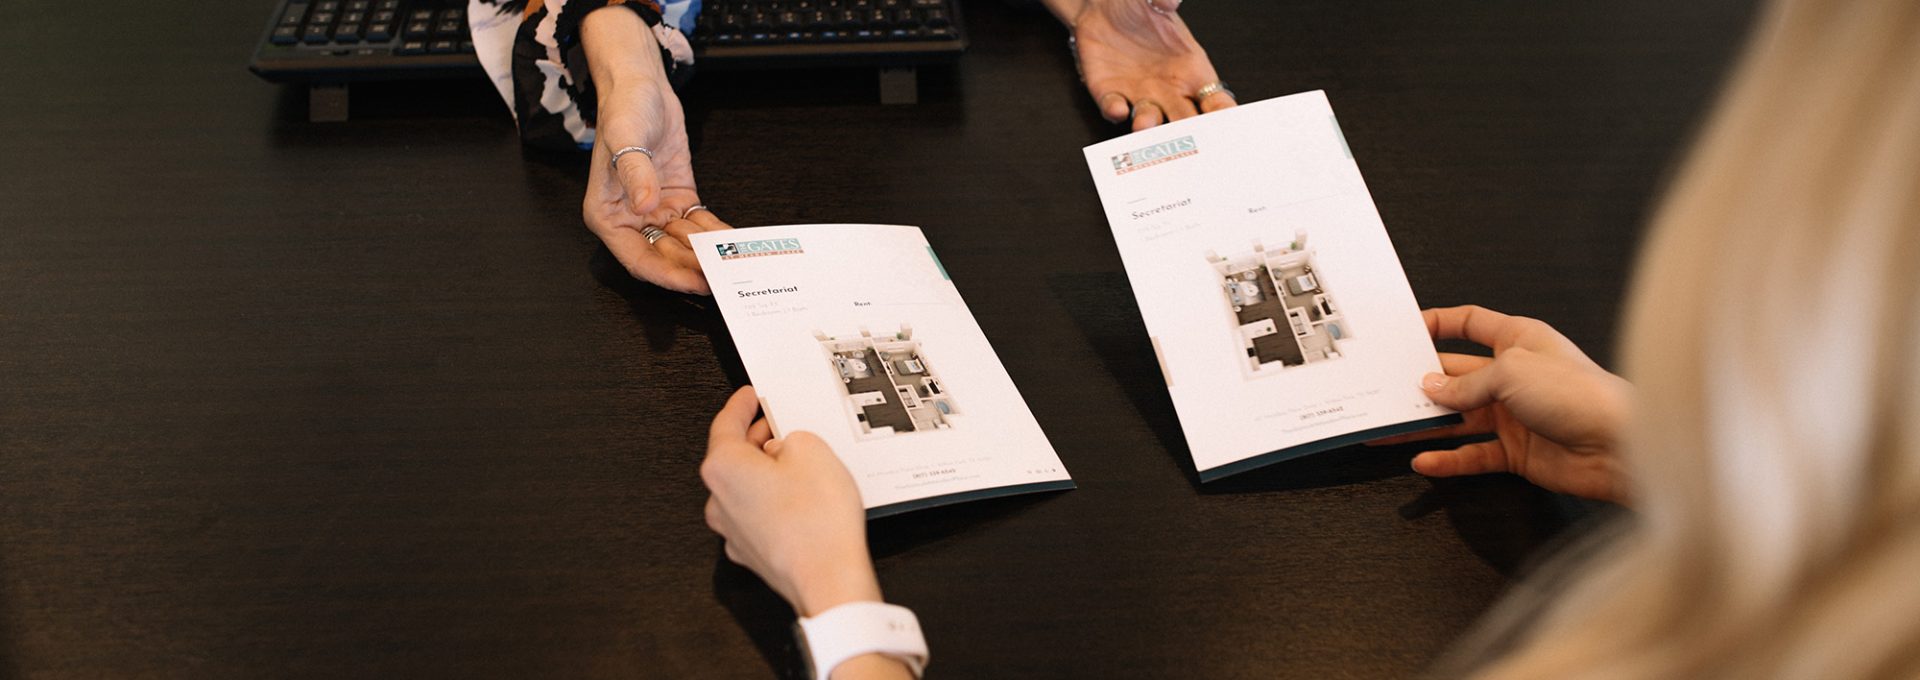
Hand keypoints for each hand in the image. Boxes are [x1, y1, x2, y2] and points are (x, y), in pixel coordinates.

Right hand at [581, 8, 733, 294]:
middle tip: (723, 277)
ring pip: (684, 244)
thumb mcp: (626, 138)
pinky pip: (698, 224)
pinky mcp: (677, 199)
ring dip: (707, 254)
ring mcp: (656, 211)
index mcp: (607, 215)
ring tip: (734, 264)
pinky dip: (715, 233)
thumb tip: (644, 207)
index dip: (667, 275)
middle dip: (693, 268)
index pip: (639, 259)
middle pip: (664, 257)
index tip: (694, 282)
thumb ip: (636, 174)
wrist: (642, 86)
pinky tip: (734, 241)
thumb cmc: (624, 110)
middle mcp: (631, 219)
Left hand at [701, 387, 881, 616]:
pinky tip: (800, 497)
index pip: (725, 423)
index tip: (749, 396)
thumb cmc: (817, 522)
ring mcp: (732, 530)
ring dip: (766, 471)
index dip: (741, 404)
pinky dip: (773, 500)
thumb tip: (786, 448)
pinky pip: (757, 513)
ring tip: (800, 463)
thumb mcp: (812, 450)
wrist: (828, 579)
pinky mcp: (751, 551)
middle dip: (757, 438)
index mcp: (723, 467)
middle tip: (780, 424)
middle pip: (733, 456)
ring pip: (745, 487)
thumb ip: (792, 438)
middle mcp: (719, 500)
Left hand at [1063, 0, 1234, 129]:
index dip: (1221, 115)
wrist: (1101, 8)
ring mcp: (1140, 94)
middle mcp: (1168, 88)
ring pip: (1149, 120)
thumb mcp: (1156, 1)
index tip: (1224, 126)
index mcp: (1191, 69)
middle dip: (1187, 133)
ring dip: (1148, 124)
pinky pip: (1114, 108)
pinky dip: (1115, 110)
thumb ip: (1166, 0)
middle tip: (1188, 139)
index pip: (1215, 100)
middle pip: (1185, 120)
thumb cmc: (1139, 6)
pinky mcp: (1110, 92)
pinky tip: (1117, 106)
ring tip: (1145, 124)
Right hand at [1372, 306, 1632, 501]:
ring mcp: (1515, 415)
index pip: (1471, 324)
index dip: (1439, 324)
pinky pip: (1473, 454)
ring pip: (1458, 418)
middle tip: (1386, 387)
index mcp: (1520, 340)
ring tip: (1390, 427)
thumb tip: (1434, 387)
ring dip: (1425, 422)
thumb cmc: (1580, 396)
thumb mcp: (1512, 373)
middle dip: (1422, 380)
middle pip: (1457, 374)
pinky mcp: (1517, 451)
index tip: (1406, 332)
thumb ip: (1467, 382)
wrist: (1620, 447)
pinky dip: (1448, 458)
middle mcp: (1515, 375)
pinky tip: (1425, 460)